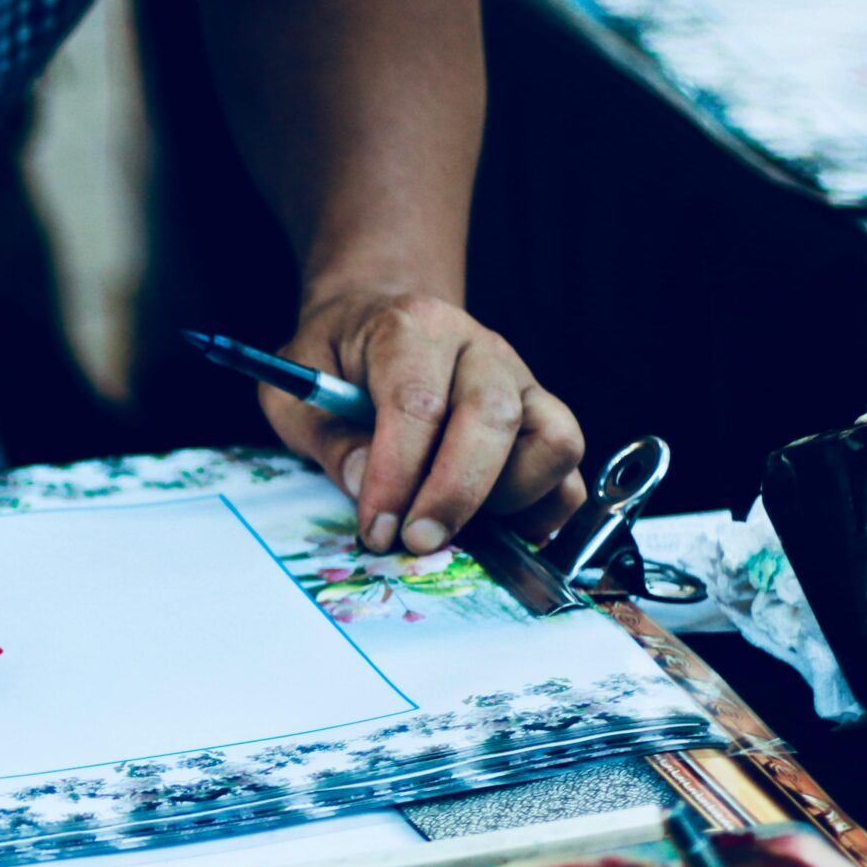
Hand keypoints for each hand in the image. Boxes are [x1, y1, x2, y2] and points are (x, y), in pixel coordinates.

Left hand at [263, 289, 586, 553]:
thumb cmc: (335, 363)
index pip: (418, 404)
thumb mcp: (297, 389)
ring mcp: (521, 382)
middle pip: (493, 419)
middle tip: (415, 542)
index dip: (397, 476)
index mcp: (412, 329)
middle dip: (454, 495)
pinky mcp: (543, 418)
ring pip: (553, 441)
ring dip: (510, 499)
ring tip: (457, 522)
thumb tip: (363, 488)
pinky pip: (570, 472)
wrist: (376, 324)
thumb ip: (326, 436)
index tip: (376, 529)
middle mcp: (480, 349)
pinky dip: (542, 512)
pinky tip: (492, 528)